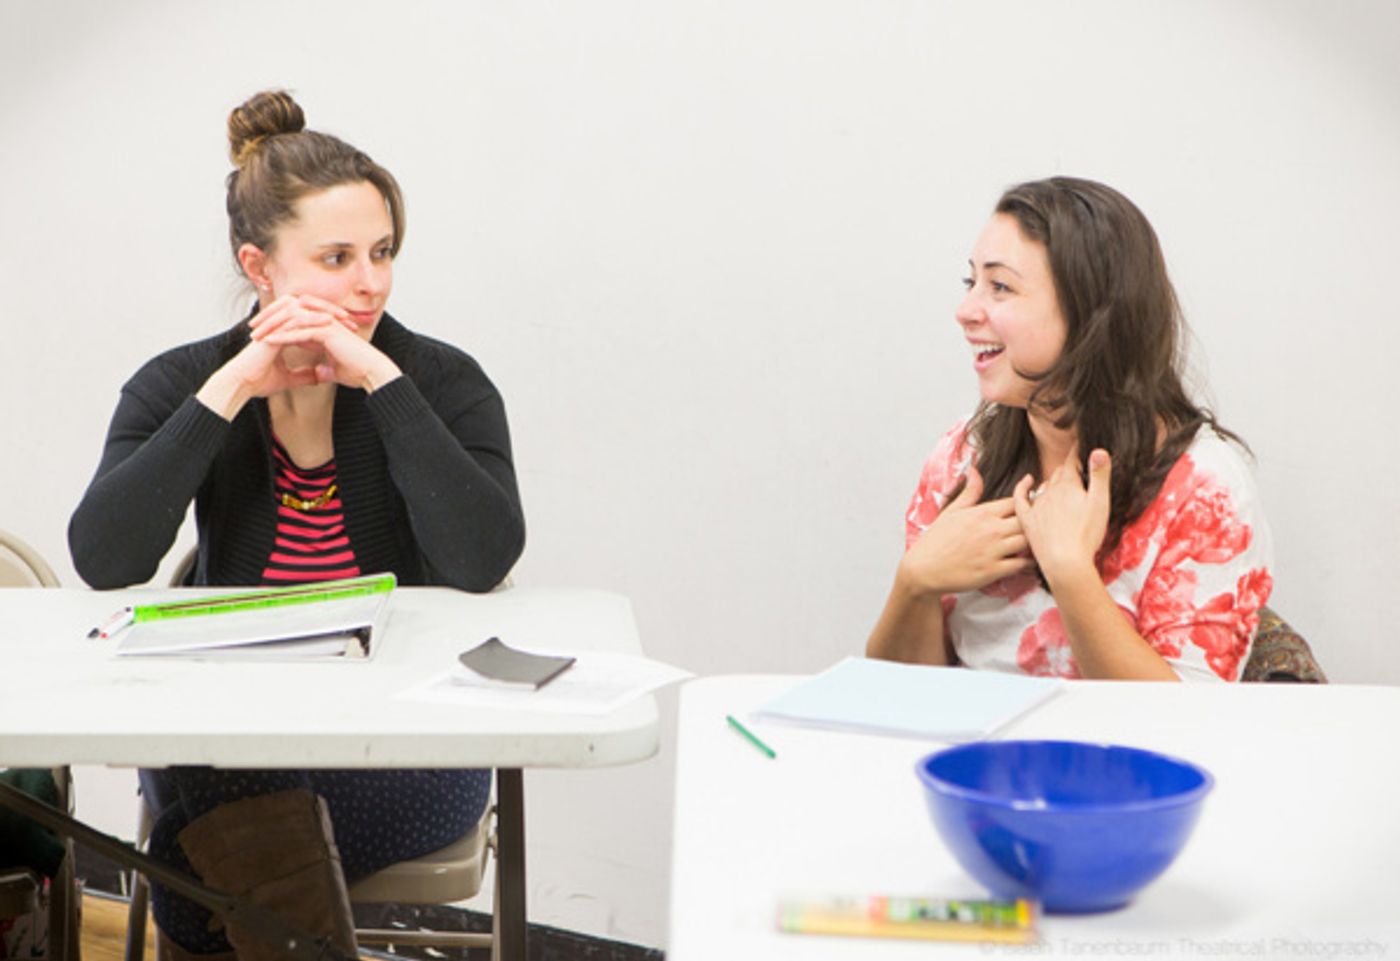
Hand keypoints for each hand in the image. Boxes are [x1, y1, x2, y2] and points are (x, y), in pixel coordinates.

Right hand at [225, 295, 353, 393]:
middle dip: (329, 311)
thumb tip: (319, 377)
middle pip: (307, 308)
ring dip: (324, 311)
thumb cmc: (258, 381)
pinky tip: (328, 321)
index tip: (347, 331)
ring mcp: (274, 325)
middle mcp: (278, 325)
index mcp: (282, 332)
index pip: (308, 321)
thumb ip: (303, 376)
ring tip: (343, 317)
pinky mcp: (271, 330)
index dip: (328, 324)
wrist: (240, 385)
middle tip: (349, 319)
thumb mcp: (287, 379)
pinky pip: (294, 318)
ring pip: (303, 309)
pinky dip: (312, 318)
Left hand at [251, 295, 400, 391]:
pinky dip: (283, 335)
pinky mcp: (327, 332)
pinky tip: (268, 341)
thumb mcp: (335, 370)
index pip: (294, 319)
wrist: (372, 372)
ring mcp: (325, 324)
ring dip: (272, 326)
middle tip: (252, 329)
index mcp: (324, 326)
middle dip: (269, 319)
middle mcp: (323, 321)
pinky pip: (299, 331)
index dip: (276, 324)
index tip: (260, 334)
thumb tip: (318, 373)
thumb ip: (325, 368)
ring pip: (292, 319)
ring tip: (256, 336)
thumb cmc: (357, 371)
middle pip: (289, 313)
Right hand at [898, 465, 1033, 596]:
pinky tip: (1029, 562)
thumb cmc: (936, 540)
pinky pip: (1021, 565)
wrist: (924, 569)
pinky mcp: (993, 571)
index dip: (1026, 502)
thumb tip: (975, 470)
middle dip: (1034, 522)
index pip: (1016, 501)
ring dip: (1033, 542)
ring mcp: (993, 551)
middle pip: (1027, 520)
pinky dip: (1029, 563)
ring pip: (1028, 541)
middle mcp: (990, 530)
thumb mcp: (951, 511)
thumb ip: (969, 491)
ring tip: (1034, 543)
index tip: (1029, 507)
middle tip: (1038, 527)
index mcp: (982, 513)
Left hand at [1013, 448, 1111, 586]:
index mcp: (1068, 486)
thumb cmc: (1086, 534)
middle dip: (1068, 469)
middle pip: (1058, 474)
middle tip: (1077, 467)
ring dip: (1053, 481)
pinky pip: (1021, 499)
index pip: (1071, 462)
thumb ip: (1100, 476)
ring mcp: (1037, 507)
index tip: (1080, 444)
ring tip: (1062, 480)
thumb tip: (1099, 450)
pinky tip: (1027, 481)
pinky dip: (1023, 487)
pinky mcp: (1028, 522)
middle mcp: (1049, 493)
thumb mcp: (1100, 502)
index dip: (1077, 453)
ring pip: (1044, 486)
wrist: (1064, 562)